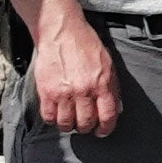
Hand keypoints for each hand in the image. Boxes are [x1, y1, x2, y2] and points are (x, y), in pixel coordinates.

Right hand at [28, 8, 120, 138]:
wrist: (62, 31)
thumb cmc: (85, 45)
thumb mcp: (108, 64)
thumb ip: (111, 87)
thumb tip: (114, 108)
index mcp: (102, 84)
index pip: (107, 117)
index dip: (105, 129)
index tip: (102, 131)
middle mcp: (84, 91)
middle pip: (86, 123)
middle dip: (86, 128)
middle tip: (84, 124)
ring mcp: (64, 93)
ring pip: (66, 124)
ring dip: (68, 125)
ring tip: (69, 119)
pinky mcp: (46, 91)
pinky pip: (48, 117)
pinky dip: (52, 119)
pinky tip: (56, 113)